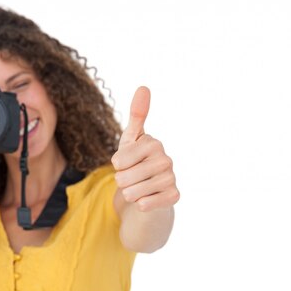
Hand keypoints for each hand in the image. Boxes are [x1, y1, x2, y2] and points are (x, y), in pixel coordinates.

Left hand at [111, 86, 179, 211]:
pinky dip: (141, 204)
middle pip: (123, 178)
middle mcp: (166, 159)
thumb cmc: (137, 162)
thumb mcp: (131, 139)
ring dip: (130, 194)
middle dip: (122, 181)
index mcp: (153, 143)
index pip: (118, 161)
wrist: (151, 190)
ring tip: (139, 187)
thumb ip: (136, 115)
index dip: (117, 166)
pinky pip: (145, 204)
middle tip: (132, 177)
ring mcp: (171, 178)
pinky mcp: (174, 196)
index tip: (126, 163)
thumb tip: (144, 86)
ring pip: (132, 193)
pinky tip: (147, 199)